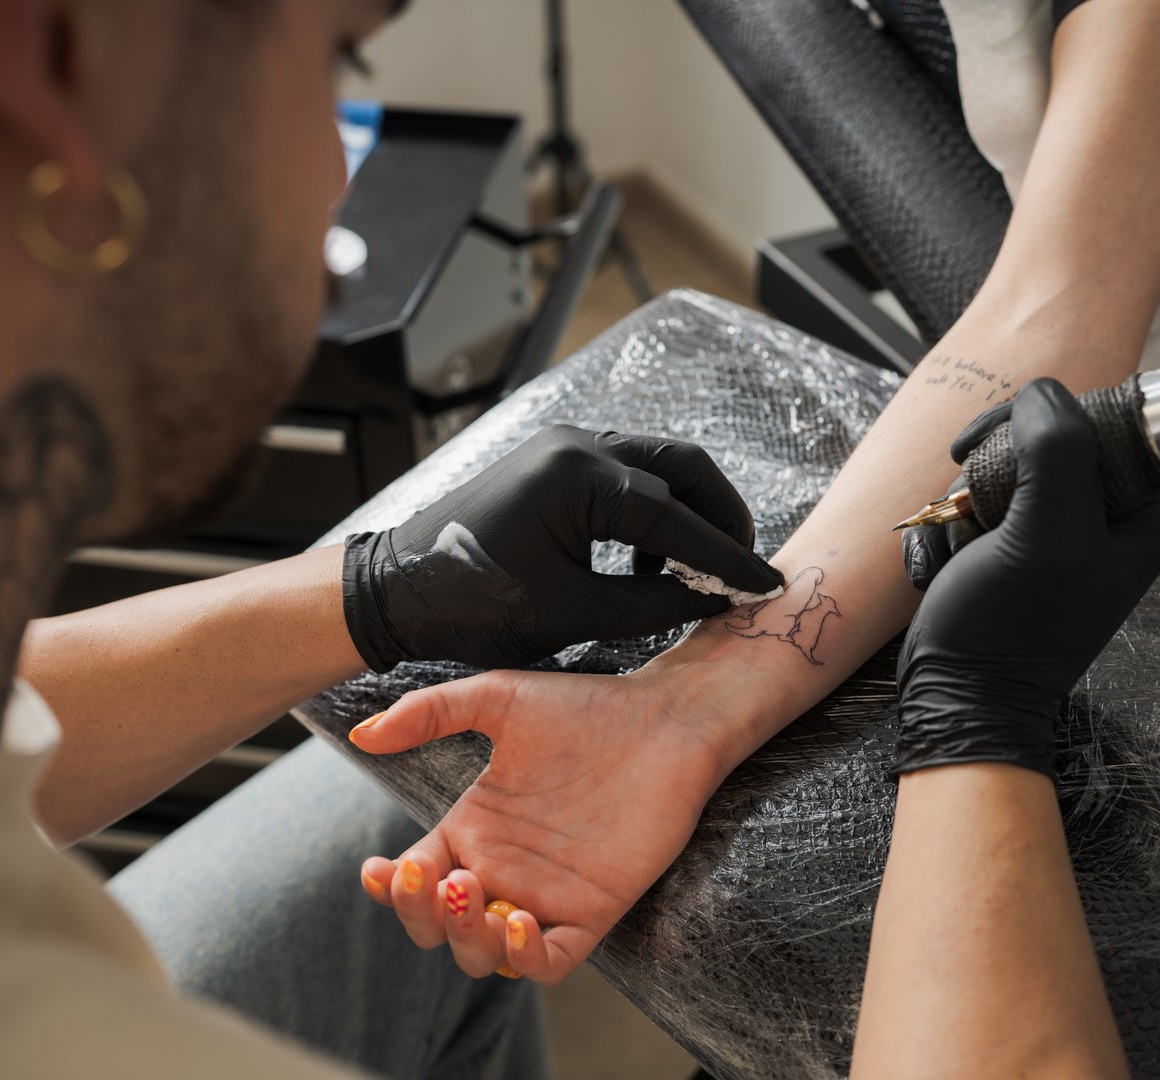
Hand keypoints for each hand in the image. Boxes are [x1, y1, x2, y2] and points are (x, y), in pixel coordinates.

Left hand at [342, 424, 782, 670]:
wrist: (396, 591)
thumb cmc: (472, 606)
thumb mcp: (572, 615)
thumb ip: (652, 604)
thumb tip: (714, 599)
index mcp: (578, 477)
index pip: (677, 515)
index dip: (726, 557)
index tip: (763, 586)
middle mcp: (575, 444)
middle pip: (682, 463)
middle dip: (719, 515)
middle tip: (738, 568)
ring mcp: (562, 445)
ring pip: (656, 463)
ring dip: (686, 512)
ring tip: (694, 572)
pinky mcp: (553, 459)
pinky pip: (625, 472)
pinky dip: (651, 510)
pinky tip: (646, 560)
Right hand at [348, 666, 725, 984]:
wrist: (666, 719)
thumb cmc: (588, 707)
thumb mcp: (498, 698)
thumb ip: (430, 712)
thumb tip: (362, 734)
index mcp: (475, 830)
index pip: (414, 881)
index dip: (389, 888)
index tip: (380, 867)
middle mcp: (504, 869)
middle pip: (438, 927)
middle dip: (420, 914)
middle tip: (437, 874)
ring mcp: (548, 895)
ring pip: (484, 954)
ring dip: (465, 938)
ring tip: (472, 892)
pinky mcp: (594, 910)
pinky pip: (550, 964)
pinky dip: (524, 959)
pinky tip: (516, 921)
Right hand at [894, 379, 1159, 777]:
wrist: (960, 699)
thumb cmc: (1008, 628)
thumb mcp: (1044, 531)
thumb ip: (1055, 449)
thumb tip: (1041, 391)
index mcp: (1143, 513)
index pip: (1089, 421)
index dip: (1026, 426)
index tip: (979, 450)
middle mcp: (1108, 521)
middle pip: (1036, 446)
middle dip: (982, 479)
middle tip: (965, 513)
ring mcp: (1059, 537)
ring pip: (997, 475)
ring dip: (956, 510)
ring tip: (953, 554)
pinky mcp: (1017, 553)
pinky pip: (976, 510)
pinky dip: (948, 532)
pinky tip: (941, 565)